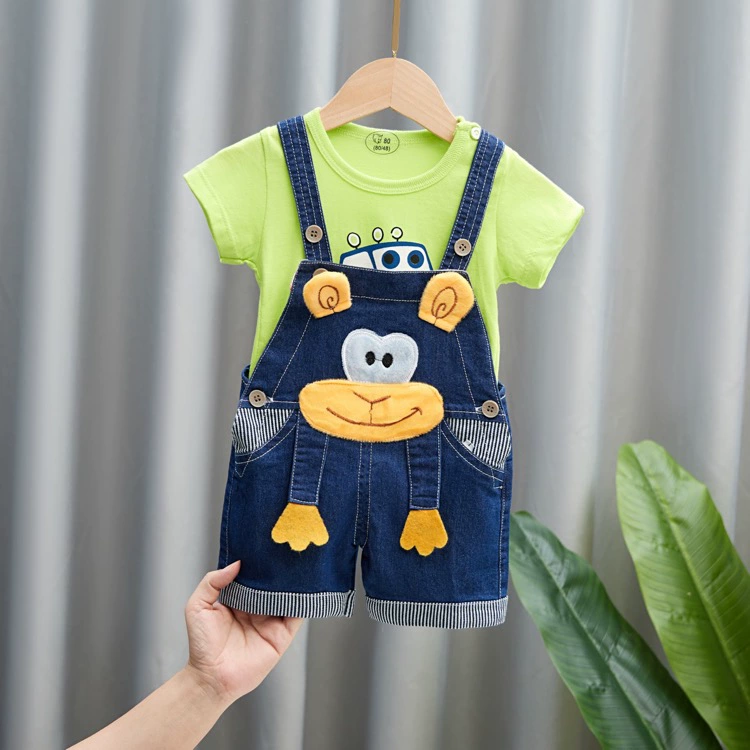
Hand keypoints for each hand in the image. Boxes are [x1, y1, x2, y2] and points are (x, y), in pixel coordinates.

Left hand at [183, 560, 302, 703]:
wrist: (210, 677)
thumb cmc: (201, 645)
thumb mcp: (198, 606)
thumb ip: (213, 581)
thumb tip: (236, 564)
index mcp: (240, 600)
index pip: (254, 576)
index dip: (259, 563)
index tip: (266, 546)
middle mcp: (258, 609)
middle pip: (273, 585)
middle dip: (279, 570)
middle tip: (286, 550)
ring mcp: (271, 622)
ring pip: (287, 597)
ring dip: (293, 584)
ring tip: (298, 565)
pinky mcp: (282, 635)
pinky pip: (297, 615)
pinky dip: (303, 602)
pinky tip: (304, 589)